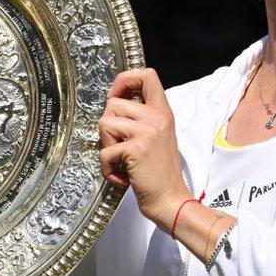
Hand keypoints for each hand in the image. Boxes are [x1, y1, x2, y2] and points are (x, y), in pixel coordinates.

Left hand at [98, 68, 191, 229]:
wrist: (171, 200)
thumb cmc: (160, 173)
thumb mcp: (159, 136)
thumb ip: (143, 117)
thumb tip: (114, 103)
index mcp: (163, 112)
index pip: (147, 75)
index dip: (124, 80)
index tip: (116, 96)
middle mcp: (156, 117)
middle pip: (113, 103)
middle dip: (108, 127)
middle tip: (119, 146)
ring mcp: (147, 132)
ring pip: (105, 123)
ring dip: (106, 146)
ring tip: (121, 160)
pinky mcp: (136, 149)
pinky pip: (105, 151)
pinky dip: (107, 168)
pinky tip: (122, 176)